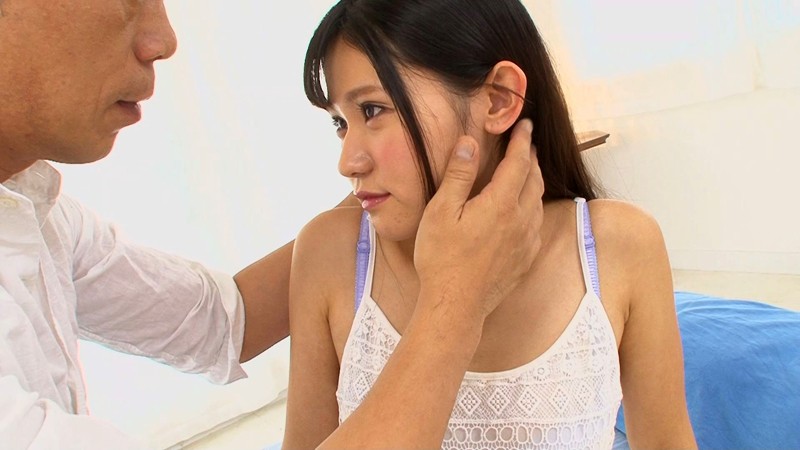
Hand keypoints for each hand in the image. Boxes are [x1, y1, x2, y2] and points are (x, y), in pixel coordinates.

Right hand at [414, 119, 543, 319]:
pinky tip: (525, 211)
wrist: (456, 305)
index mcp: (500, 204)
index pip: (518, 162)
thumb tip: (469, 143)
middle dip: (531, 159)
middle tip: (526, 145)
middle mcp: (520, 219)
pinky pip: (536, 225)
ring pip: (538, 202)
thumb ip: (458, 175)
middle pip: (534, 180)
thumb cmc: (442, 259)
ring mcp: (526, 241)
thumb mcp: (441, 211)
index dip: (522, 141)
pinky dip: (533, 208)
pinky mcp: (525, 259)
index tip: (525, 126)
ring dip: (535, 182)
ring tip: (527, 173)